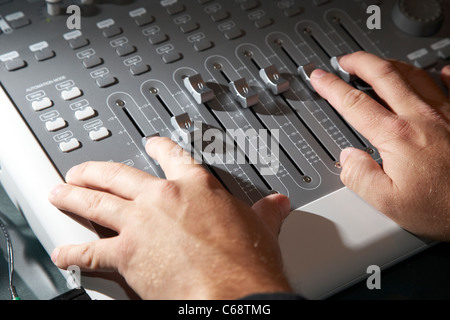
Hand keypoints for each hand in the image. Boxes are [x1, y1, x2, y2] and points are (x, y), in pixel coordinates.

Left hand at [49, 137, 291, 298]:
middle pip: (119, 175)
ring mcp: (141, 223)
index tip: (150, 143)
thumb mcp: (261, 227)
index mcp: (195, 186)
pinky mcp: (127, 254)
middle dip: (96, 170)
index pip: (172, 156)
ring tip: (61, 192)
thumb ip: (265, 212)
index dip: (159, 147)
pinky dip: (74, 252)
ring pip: (97, 203)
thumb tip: (278, 204)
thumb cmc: (246, 260)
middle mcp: (163, 198)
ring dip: (75, 197)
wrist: (233, 291)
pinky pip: (91, 251)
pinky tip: (64, 252)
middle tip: (82, 170)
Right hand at [311, 52, 449, 240]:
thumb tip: (348, 158)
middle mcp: (421, 117)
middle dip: (359, 62)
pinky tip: (438, 71)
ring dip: (390, 64)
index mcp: (397, 136)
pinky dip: (441, 73)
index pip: (355, 103)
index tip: (320, 78)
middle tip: (345, 61)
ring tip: (376, 64)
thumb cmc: (443, 206)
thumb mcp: (388, 202)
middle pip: (384, 75)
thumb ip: (360, 177)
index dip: (332, 87)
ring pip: (413, 74)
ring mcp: (446, 113)